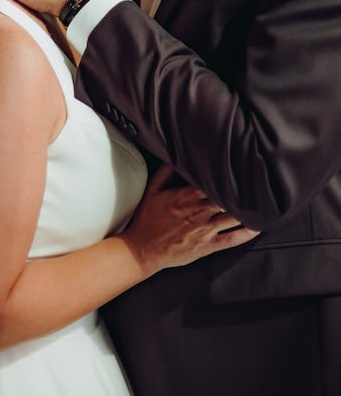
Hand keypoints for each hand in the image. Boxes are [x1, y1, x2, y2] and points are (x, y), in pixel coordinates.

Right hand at [123, 166, 259, 277]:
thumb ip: (165, 172)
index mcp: (185, 196)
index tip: (237, 168)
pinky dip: (247, 234)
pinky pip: (232, 239)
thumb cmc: (148, 220)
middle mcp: (198, 211)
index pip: (212, 181)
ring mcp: (205, 230)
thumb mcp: (152, 191)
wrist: (144, 249)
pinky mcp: (208, 246)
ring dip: (248, 210)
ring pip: (233, 217)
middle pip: (226, 198)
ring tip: (262, 202)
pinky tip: (257, 228)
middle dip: (241, 190)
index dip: (226, 175)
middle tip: (256, 183)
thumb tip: (176, 157)